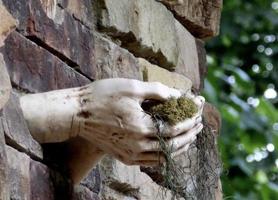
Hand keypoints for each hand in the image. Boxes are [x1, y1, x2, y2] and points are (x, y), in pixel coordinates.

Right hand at [76, 78, 204, 165]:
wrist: (77, 114)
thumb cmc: (102, 96)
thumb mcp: (131, 87)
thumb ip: (157, 91)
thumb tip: (178, 95)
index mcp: (141, 127)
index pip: (174, 128)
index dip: (189, 121)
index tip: (198, 113)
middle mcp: (137, 145)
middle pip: (172, 144)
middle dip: (189, 134)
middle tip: (200, 125)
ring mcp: (130, 154)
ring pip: (163, 156)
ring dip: (180, 146)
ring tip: (190, 137)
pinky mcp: (124, 157)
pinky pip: (150, 161)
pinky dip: (164, 155)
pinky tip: (170, 148)